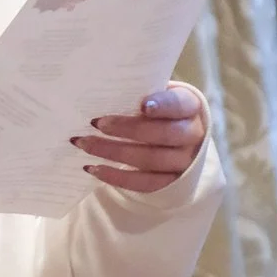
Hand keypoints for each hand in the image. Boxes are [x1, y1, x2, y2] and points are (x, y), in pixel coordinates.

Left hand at [72, 83, 206, 193]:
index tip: (143, 105)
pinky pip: (145, 183)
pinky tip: (93, 168)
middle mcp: (192, 135)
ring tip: (83, 143)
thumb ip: (137, 92)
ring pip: (150, 160)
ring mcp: (184, 161)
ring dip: (112, 152)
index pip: (179, 105)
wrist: (175, 136)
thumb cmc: (156, 108)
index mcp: (190, 107)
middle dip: (126, 129)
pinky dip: (116, 177)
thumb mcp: (153, 94)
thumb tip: (99, 92)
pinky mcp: (172, 182)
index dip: (163, 105)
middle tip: (95, 123)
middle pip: (164, 134)